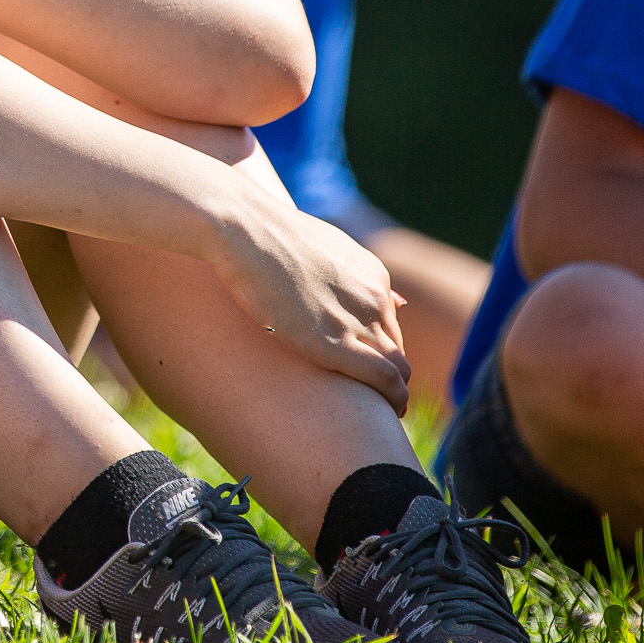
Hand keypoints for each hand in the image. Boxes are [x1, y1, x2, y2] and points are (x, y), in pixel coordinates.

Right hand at [197, 185, 410, 412]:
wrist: (246, 230)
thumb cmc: (265, 238)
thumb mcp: (318, 251)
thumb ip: (346, 275)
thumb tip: (384, 297)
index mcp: (372, 275)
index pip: (389, 324)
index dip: (381, 350)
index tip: (371, 370)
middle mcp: (375, 296)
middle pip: (396, 347)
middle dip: (391, 374)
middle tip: (379, 398)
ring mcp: (359, 319)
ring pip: (397, 367)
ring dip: (395, 392)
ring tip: (386, 411)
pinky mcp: (338, 344)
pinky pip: (384, 379)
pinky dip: (392, 399)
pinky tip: (389, 412)